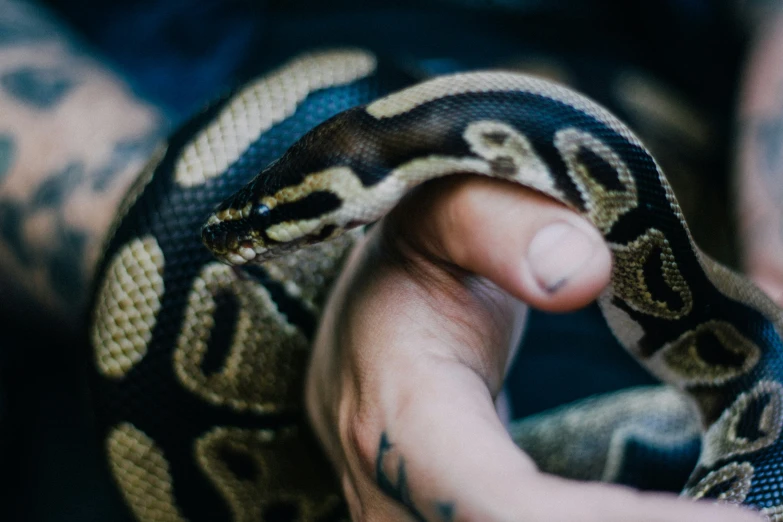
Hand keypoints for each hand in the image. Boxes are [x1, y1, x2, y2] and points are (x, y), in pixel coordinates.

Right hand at [305, 176, 760, 521]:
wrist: (364, 326)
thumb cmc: (404, 263)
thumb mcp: (435, 212)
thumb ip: (496, 224)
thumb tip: (585, 271)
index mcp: (400, 418)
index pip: (505, 510)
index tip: (746, 518)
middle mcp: (394, 497)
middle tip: (754, 510)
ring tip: (726, 509)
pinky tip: (663, 516)